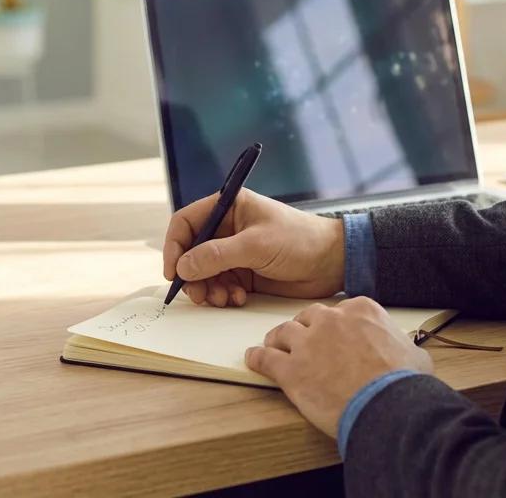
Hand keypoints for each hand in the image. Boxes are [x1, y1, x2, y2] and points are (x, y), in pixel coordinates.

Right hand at [163, 189, 345, 306]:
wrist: (332, 262)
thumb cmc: (300, 240)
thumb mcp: (256, 245)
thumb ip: (217, 255)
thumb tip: (183, 266)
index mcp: (229, 207)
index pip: (187, 222)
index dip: (175, 246)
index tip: (174, 271)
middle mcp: (228, 228)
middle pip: (191, 251)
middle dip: (192, 275)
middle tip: (200, 295)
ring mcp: (235, 251)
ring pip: (203, 272)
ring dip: (208, 289)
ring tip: (223, 299)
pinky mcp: (244, 272)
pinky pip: (220, 285)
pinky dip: (222, 295)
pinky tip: (237, 299)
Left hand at [244, 297, 432, 438]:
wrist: (386, 405)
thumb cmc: (402, 383)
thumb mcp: (413, 354)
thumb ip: (400, 345)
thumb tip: (406, 352)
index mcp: (361, 311)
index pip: (340, 310)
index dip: (334, 325)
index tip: (333, 334)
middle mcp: (331, 320)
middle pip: (309, 317)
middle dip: (305, 328)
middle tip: (303, 341)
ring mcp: (307, 343)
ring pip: (283, 333)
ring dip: (277, 339)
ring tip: (273, 346)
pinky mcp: (290, 369)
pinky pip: (265, 358)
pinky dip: (257, 358)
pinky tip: (253, 359)